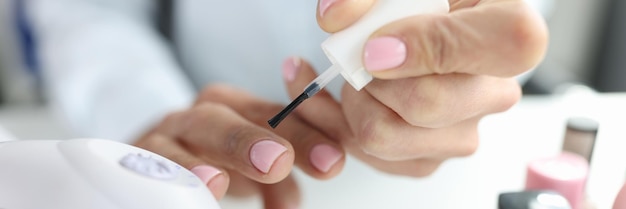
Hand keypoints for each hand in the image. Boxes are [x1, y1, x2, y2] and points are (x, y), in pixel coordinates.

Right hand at [133, 85, 345, 208]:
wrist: (150, 159)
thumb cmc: (211, 162)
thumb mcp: (248, 170)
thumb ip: (276, 184)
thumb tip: (292, 203)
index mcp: (239, 109)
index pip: (276, 116)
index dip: (304, 135)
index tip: (331, 160)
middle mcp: (204, 113)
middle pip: (233, 117)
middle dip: (255, 139)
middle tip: (278, 162)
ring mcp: (168, 131)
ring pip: (190, 130)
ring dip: (205, 154)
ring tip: (220, 179)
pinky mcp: (137, 153)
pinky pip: (152, 159)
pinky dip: (172, 173)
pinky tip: (194, 186)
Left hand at [296, 0, 547, 175]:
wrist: (416, 35)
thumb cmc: (416, 11)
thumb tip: (335, 16)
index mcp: (510, 30)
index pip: (503, 44)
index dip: (432, 45)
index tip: (378, 44)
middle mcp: (496, 91)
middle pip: (426, 104)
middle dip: (370, 77)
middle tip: (361, 53)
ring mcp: (464, 131)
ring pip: (385, 135)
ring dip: (353, 101)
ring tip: (359, 74)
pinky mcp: (429, 159)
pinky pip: (369, 154)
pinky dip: (341, 123)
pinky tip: (348, 95)